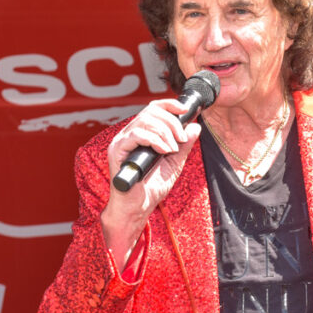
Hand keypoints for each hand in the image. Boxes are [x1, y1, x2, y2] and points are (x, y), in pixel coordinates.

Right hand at [100, 98, 201, 267]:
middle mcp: (129, 134)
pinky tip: (164, 151)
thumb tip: (195, 127)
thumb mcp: (174, 163)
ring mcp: (121, 141)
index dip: (169, 104)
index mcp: (140, 134)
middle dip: (172, 122)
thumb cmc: (151, 188)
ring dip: (165, 133)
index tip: (185, 110)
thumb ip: (184, 145)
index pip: (153, 108)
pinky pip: (137, 135)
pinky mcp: (117, 150)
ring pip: (145, 120)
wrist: (138, 208)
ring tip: (173, 149)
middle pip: (150, 111)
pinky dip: (155, 140)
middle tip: (182, 139)